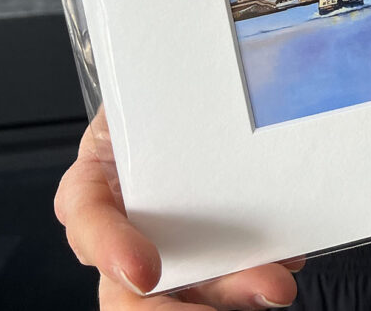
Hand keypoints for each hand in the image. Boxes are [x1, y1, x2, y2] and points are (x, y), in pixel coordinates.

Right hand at [55, 107, 303, 309]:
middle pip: (128, 290)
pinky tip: (284, 267)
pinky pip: (227, 279)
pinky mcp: (208, 256)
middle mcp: (121, 229)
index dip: (110, 249)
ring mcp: (165, 250)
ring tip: (274, 287)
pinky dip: (256, 278)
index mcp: (93, 184)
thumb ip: (156, 95)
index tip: (146, 272)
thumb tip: (206, 81)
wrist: (187, 90)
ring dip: (232, 294)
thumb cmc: (160, 90)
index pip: (87, 222)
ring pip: (188, 291)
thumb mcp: (147, 85)